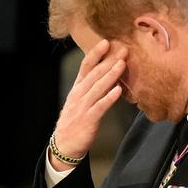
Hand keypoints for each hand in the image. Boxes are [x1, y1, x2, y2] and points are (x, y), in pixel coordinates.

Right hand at [51, 39, 127, 170]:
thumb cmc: (76, 122)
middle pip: (94, 74)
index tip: (106, 42)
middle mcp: (79, 94)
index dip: (96, 54)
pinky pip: (100, 106)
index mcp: (77, 89)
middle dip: (109, 60)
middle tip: (122, 49)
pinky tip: (118, 90)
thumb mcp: (81, 101)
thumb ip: (93, 89)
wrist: (65, 144)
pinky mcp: (88, 119)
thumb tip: (108, 76)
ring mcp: (83, 106)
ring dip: (110, 75)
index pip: (85, 67)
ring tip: (122, 64)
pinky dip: (109, 98)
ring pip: (98, 87)